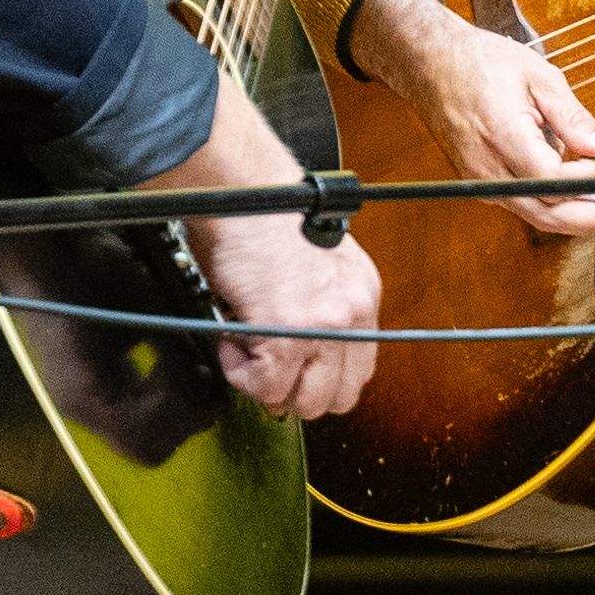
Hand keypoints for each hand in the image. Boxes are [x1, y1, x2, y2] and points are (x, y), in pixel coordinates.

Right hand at [143, 84, 382, 421]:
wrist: (243, 193)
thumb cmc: (265, 218)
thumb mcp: (316, 266)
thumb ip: (321, 308)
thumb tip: (301, 355)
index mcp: (362, 295)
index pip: (360, 370)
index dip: (321, 378)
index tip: (295, 371)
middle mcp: (353, 313)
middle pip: (339, 397)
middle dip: (298, 392)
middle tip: (266, 368)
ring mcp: (324, 327)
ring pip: (305, 400)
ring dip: (269, 384)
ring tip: (246, 348)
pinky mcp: (289, 336)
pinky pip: (265, 385)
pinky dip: (241, 372)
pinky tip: (232, 339)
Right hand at [346, 0, 594, 235]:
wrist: (430, 64)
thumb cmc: (480, 63)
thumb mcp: (539, 77)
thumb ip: (574, 118)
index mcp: (503, 137)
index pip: (552, 182)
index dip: (588, 184)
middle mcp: (489, 171)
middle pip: (549, 215)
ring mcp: (483, 183)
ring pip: (540, 217)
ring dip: (584, 216)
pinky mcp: (484, 186)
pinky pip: (528, 206)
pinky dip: (560, 206)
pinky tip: (586, 193)